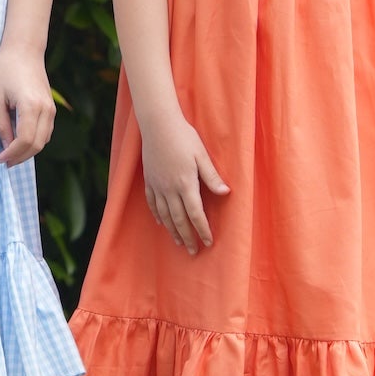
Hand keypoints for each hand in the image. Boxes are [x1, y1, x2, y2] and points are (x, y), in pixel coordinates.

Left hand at [0, 43, 56, 165]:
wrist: (24, 50)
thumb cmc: (5, 70)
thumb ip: (1, 124)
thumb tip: (6, 146)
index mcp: (31, 105)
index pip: (25, 140)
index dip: (12, 153)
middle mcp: (45, 109)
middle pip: (37, 145)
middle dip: (20, 157)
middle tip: (4, 162)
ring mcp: (51, 109)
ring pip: (44, 140)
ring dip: (28, 151)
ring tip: (10, 155)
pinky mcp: (51, 107)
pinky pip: (46, 132)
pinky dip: (35, 141)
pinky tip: (20, 142)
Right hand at [139, 112, 227, 254]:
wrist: (158, 124)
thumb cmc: (184, 137)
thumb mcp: (202, 155)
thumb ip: (211, 176)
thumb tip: (225, 193)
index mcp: (185, 183)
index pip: (195, 214)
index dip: (202, 230)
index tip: (208, 242)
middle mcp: (170, 188)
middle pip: (179, 219)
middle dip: (188, 237)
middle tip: (194, 251)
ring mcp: (157, 185)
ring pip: (164, 215)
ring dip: (172, 230)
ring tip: (179, 242)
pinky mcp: (149, 180)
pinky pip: (152, 203)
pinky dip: (157, 215)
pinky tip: (161, 222)